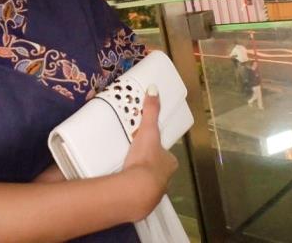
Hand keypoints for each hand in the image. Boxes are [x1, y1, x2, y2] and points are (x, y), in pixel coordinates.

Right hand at [121, 85, 177, 219]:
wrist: (138, 189)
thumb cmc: (146, 158)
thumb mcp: (149, 131)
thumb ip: (151, 111)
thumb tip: (153, 89)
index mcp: (169, 163)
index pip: (166, 155)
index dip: (159, 150)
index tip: (147, 146)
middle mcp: (165, 178)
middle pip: (157, 168)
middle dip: (149, 164)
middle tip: (134, 156)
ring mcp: (154, 192)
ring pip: (147, 181)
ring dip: (138, 176)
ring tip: (125, 169)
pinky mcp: (141, 202)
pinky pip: (135, 191)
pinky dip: (130, 188)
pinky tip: (121, 185)